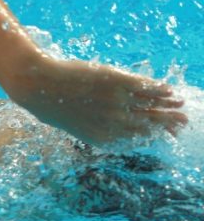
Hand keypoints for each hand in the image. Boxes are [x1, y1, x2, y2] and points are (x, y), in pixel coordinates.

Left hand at [8, 56, 187, 145]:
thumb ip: (95, 126)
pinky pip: (146, 87)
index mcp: (104, 138)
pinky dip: (159, 88)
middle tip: (182, 122)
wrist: (38, 85)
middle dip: (168, 123)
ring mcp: (118, 102)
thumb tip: (111, 125)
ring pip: (152, 106)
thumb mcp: (73, 123)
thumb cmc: (51, 104)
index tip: (164, 133)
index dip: (154, 135)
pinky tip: (168, 88)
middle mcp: (115, 123)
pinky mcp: (118, 82)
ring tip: (180, 104)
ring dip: (169, 105)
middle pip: (150, 124)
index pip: (138, 139)